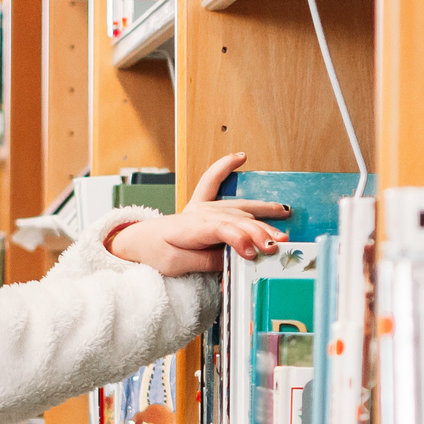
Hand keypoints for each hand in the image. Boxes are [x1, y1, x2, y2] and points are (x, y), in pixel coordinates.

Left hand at [105, 152, 288, 275]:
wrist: (139, 241)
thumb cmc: (155, 253)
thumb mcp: (176, 265)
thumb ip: (205, 261)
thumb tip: (231, 259)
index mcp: (192, 228)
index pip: (222, 231)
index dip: (240, 240)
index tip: (254, 252)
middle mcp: (200, 213)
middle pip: (236, 220)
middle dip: (261, 231)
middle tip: (278, 244)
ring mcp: (202, 206)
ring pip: (237, 207)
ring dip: (262, 210)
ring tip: (284, 213)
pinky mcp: (202, 204)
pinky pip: (213, 180)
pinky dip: (225, 166)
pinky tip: (240, 157)